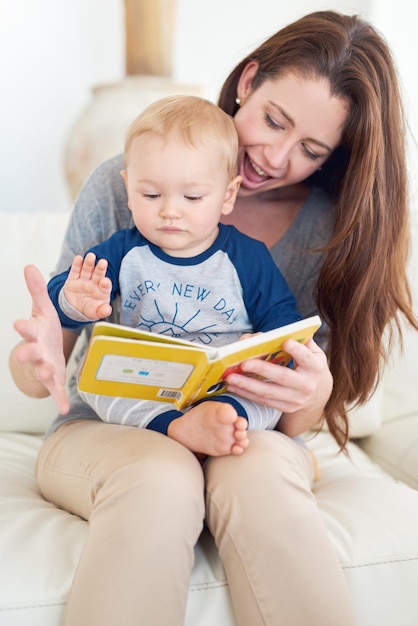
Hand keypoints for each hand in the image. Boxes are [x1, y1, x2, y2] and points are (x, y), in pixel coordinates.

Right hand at [12, 265, 69, 413]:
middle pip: (30, 352)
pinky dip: (59, 399)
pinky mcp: (54, 379)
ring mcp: (44, 366)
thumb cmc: (43, 330)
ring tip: (49, 372)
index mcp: (34, 334)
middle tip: (21, 353)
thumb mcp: (43, 309)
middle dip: (26, 352)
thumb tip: (29, 266)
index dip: (23, 327)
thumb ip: (37, 290)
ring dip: (45, 372)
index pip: (27, 329)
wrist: (43, 353)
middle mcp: (36, 351)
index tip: (17, 323)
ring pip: (43, 371)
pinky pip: (56, 390)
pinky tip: (63, 408)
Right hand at [64, 252, 111, 319]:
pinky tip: (79, 258)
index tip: (105, 281)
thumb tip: (107, 310)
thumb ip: (102, 311)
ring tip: (91, 256)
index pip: (105, 286)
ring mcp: (84, 280)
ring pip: (87, 270)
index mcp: (102, 291)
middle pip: (98, 274)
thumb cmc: (89, 309)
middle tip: (103, 262)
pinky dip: (77, 264)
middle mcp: (94, 283)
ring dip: (89, 263)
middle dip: (100, 268)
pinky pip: (75, 271)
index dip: (105, 283)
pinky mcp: (73, 279)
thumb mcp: (96, 312)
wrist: (74, 308)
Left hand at [225, 338, 331, 436]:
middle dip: (262, 369)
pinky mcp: (285, 408)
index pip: (306, 357)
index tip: (285, 342)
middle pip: (282, 377)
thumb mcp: (311, 352)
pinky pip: (263, 401)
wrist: (317, 393)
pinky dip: (247, 394)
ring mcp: (296, 399)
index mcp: (315, 367)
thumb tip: (278, 332)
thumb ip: (299, 340)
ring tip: (231, 377)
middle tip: (243, 363)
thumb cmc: (308, 366)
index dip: (297, 350)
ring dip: (247, 385)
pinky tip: (234, 386)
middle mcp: (307, 385)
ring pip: (268, 392)